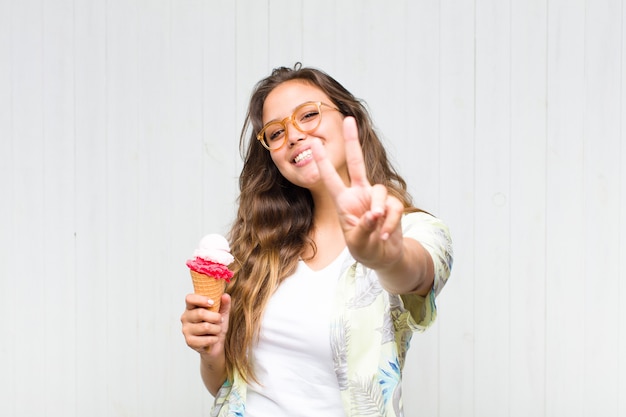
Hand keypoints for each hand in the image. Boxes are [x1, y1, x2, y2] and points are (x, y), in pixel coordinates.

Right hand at [180, 293, 230, 355]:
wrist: (216, 345)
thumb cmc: (216, 326)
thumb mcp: (222, 313)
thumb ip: (224, 304)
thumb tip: (225, 296)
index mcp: (191, 307)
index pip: (190, 299)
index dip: (200, 299)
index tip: (212, 303)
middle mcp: (185, 317)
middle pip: (200, 313)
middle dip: (215, 317)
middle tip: (220, 320)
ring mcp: (186, 330)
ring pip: (205, 327)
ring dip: (216, 329)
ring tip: (217, 330)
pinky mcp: (189, 341)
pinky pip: (206, 339)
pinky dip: (214, 339)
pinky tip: (214, 339)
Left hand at [312, 116, 404, 268]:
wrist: (384, 257)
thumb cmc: (365, 248)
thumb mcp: (357, 242)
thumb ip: (363, 228)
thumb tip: (374, 213)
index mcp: (343, 201)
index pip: (330, 179)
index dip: (322, 162)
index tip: (313, 144)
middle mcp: (359, 194)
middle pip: (356, 163)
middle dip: (352, 142)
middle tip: (349, 120)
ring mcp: (376, 198)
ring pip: (380, 192)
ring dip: (380, 212)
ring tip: (377, 229)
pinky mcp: (392, 205)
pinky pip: (393, 208)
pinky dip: (390, 224)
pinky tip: (384, 236)